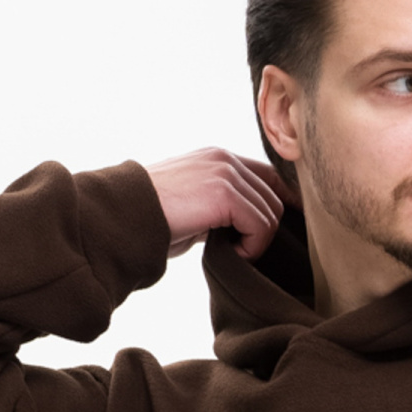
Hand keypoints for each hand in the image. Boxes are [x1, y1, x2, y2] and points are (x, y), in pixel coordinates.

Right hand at [147, 147, 283, 258]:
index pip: (268, 175)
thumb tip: (251, 226)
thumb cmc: (153, 221)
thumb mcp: (194, 206)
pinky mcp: (224, 193)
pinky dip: (252, 248)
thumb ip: (222, 206)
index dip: (283, 202)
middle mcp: (224, 159)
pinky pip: (261, 225)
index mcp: (217, 159)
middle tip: (244, 251)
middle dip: (267, 230)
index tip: (286, 229)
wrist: (124, 217)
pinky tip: (231, 253)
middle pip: (274, 196)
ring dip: (256, 242)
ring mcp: (224, 172)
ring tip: (232, 252)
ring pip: (271, 213)